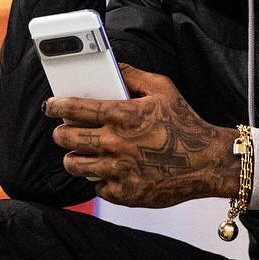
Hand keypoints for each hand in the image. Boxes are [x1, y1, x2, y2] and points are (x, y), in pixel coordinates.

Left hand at [47, 64, 240, 208]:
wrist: (208, 163)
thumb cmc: (186, 124)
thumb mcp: (163, 89)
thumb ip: (133, 75)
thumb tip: (112, 66)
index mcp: (123, 115)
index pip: (75, 108)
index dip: (56, 106)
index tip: (50, 106)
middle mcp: (116, 143)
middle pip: (67, 138)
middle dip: (60, 133)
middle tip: (64, 131)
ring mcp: (119, 170)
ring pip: (75, 165)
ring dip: (74, 158)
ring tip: (80, 153)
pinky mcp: (124, 193)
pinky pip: (97, 187)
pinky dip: (100, 179)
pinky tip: (109, 171)